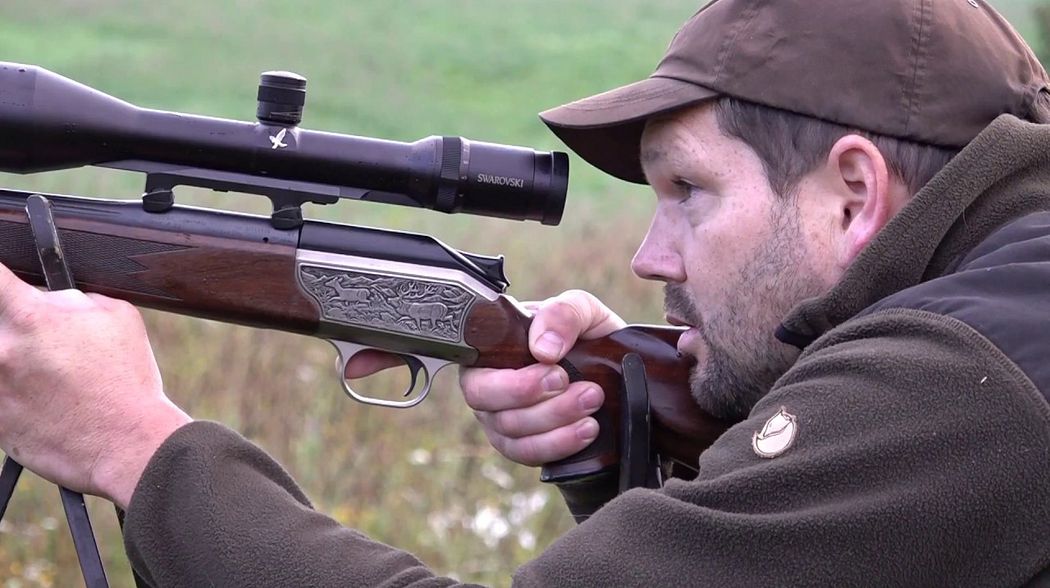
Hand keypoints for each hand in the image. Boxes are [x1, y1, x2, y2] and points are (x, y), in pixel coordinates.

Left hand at [0, 263, 190, 508]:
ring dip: (19, 362)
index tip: (4, 283)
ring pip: (1, 357)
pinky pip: (2, 393)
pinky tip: (48, 403)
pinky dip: (17, 393)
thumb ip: (72, 298)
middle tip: (49, 347)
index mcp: (33, 318)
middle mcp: (3, 350)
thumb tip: (47, 295)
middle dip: (18, 328)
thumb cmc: (129, 381)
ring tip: (52, 380)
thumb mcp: (119, 317)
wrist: (129, 445)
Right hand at [459, 290, 624, 465]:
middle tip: (582, 389)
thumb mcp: (581, 310)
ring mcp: (500, 419)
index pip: (475, 372)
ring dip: (556, 421)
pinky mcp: (522, 444)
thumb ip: (562, 314)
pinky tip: (587, 429)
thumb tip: (543, 349)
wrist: (614, 366)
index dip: (510, 382)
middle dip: (537, 402)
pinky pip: (528, 453)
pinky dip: (559, 444)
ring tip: (593, 402)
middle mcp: (487, 387)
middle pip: (487, 406)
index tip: (556, 372)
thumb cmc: (584, 333)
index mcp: (490, 351)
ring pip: (511, 432)